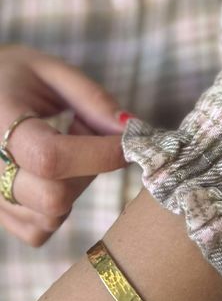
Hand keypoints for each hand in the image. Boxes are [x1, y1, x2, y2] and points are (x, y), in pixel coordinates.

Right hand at [0, 43, 129, 246]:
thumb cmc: (12, 76)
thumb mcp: (51, 70)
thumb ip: (92, 99)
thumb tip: (131, 131)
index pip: (50, 156)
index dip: (100, 154)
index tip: (127, 141)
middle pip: (53, 197)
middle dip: (87, 172)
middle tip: (86, 139)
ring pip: (49, 218)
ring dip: (74, 189)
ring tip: (63, 151)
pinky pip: (38, 231)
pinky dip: (57, 210)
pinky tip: (51, 176)